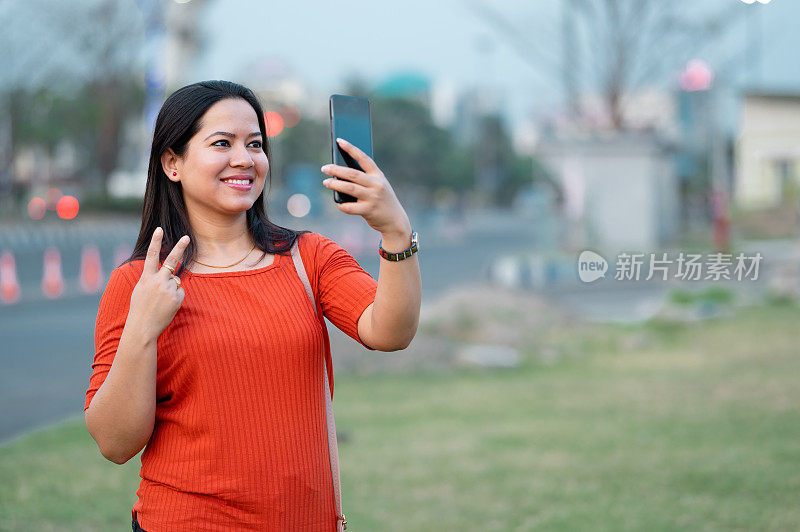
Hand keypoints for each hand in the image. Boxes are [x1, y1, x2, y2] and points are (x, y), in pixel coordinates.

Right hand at [128, 227, 189, 341]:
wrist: (143, 327)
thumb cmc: (140, 309)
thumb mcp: (140, 290)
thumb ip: (151, 279)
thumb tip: (167, 275)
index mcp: (146, 278)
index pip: (150, 256)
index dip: (155, 242)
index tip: (159, 229)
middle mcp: (158, 281)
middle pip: (171, 261)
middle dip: (179, 248)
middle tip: (187, 238)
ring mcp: (168, 289)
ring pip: (176, 281)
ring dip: (171, 289)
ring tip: (160, 301)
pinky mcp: (176, 297)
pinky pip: (180, 292)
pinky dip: (175, 297)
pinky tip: (167, 305)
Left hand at [321, 138, 411, 236]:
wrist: (395, 220)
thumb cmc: (382, 200)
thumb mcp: (377, 186)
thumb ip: (364, 180)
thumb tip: (340, 175)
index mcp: (378, 175)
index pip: (363, 158)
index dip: (351, 149)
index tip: (339, 141)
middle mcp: (377, 185)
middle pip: (353, 174)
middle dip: (336, 170)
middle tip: (324, 168)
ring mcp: (373, 198)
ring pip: (350, 188)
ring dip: (335, 185)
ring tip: (326, 182)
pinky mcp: (369, 210)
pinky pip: (350, 207)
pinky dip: (342, 205)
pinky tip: (339, 204)